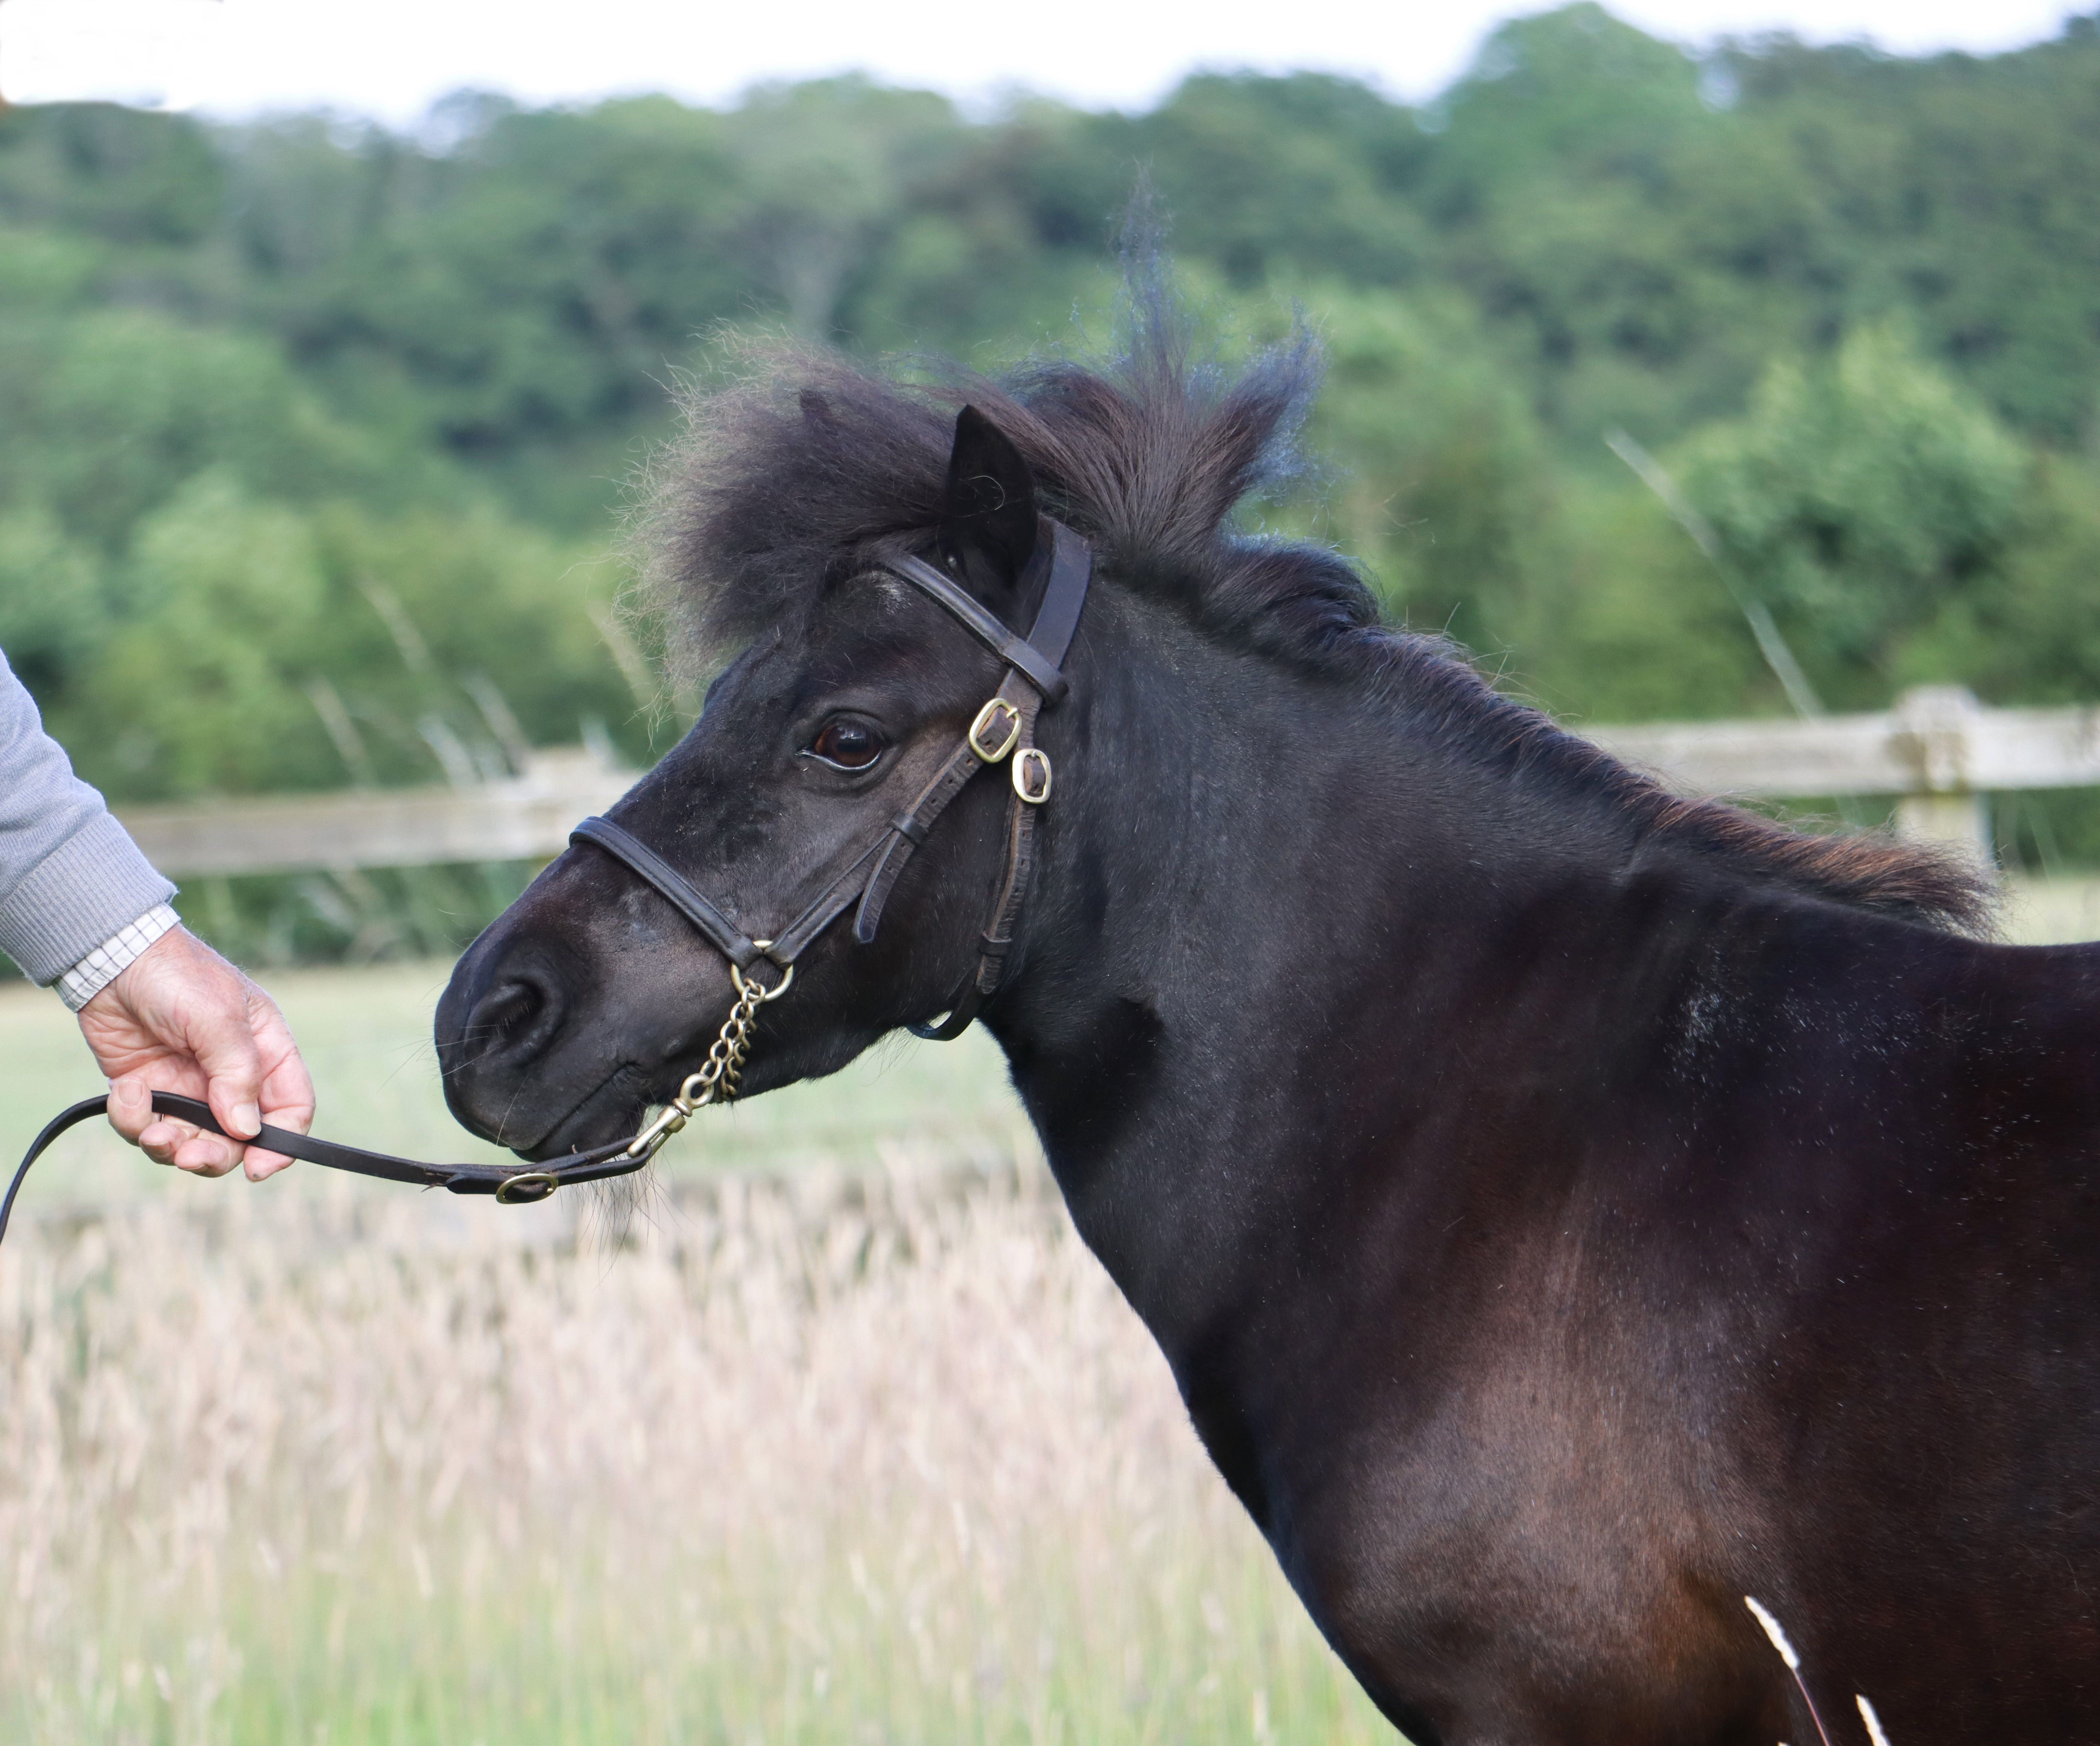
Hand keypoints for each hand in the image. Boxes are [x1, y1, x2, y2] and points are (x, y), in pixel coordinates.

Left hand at [76, 926, 315, 1179]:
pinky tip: (126, 1090)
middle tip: (190, 1157)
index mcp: (266, 1052)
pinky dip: (132, 1120)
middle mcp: (231, 1076)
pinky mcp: (148, 1092)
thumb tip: (246, 1130)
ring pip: (191, 1143)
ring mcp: (188, 1087)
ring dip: (171, 1146)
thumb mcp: (219, 1019)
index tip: (259, 1168)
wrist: (112, 959)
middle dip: (215, 1156)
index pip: (290, 1108)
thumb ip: (238, 1074)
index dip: (281, 1144)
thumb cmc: (178, 976)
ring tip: (152, 1131)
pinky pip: (144, 1128)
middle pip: (238, 1140)